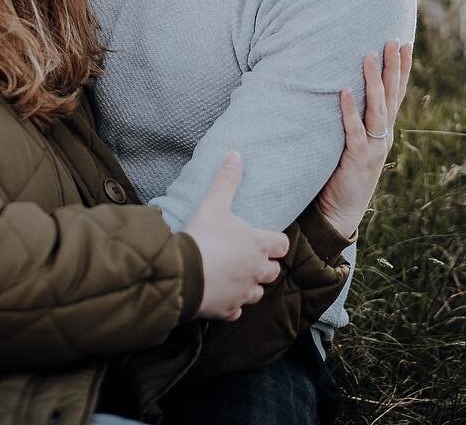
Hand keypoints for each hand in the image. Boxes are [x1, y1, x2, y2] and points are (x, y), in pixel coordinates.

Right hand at [182, 152, 290, 321]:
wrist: (182, 275)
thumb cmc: (202, 237)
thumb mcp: (214, 204)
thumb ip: (227, 180)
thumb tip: (236, 154)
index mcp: (258, 245)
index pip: (283, 245)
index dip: (275, 242)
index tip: (265, 239)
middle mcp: (256, 271)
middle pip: (274, 271)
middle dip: (265, 265)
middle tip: (249, 256)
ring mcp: (244, 293)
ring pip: (258, 293)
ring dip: (251, 285)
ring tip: (236, 276)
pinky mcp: (228, 310)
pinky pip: (237, 310)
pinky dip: (233, 305)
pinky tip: (221, 296)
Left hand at [315, 40, 412, 238]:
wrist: (340, 212)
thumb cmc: (341, 174)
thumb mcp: (353, 143)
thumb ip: (353, 120)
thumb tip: (342, 87)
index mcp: (383, 130)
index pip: (396, 93)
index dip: (401, 69)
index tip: (404, 43)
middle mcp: (383, 136)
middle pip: (392, 95)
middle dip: (394, 67)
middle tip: (394, 40)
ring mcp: (373, 147)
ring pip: (377, 108)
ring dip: (373, 81)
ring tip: (369, 55)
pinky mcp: (356, 159)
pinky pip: (353, 130)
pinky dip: (349, 110)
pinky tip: (344, 91)